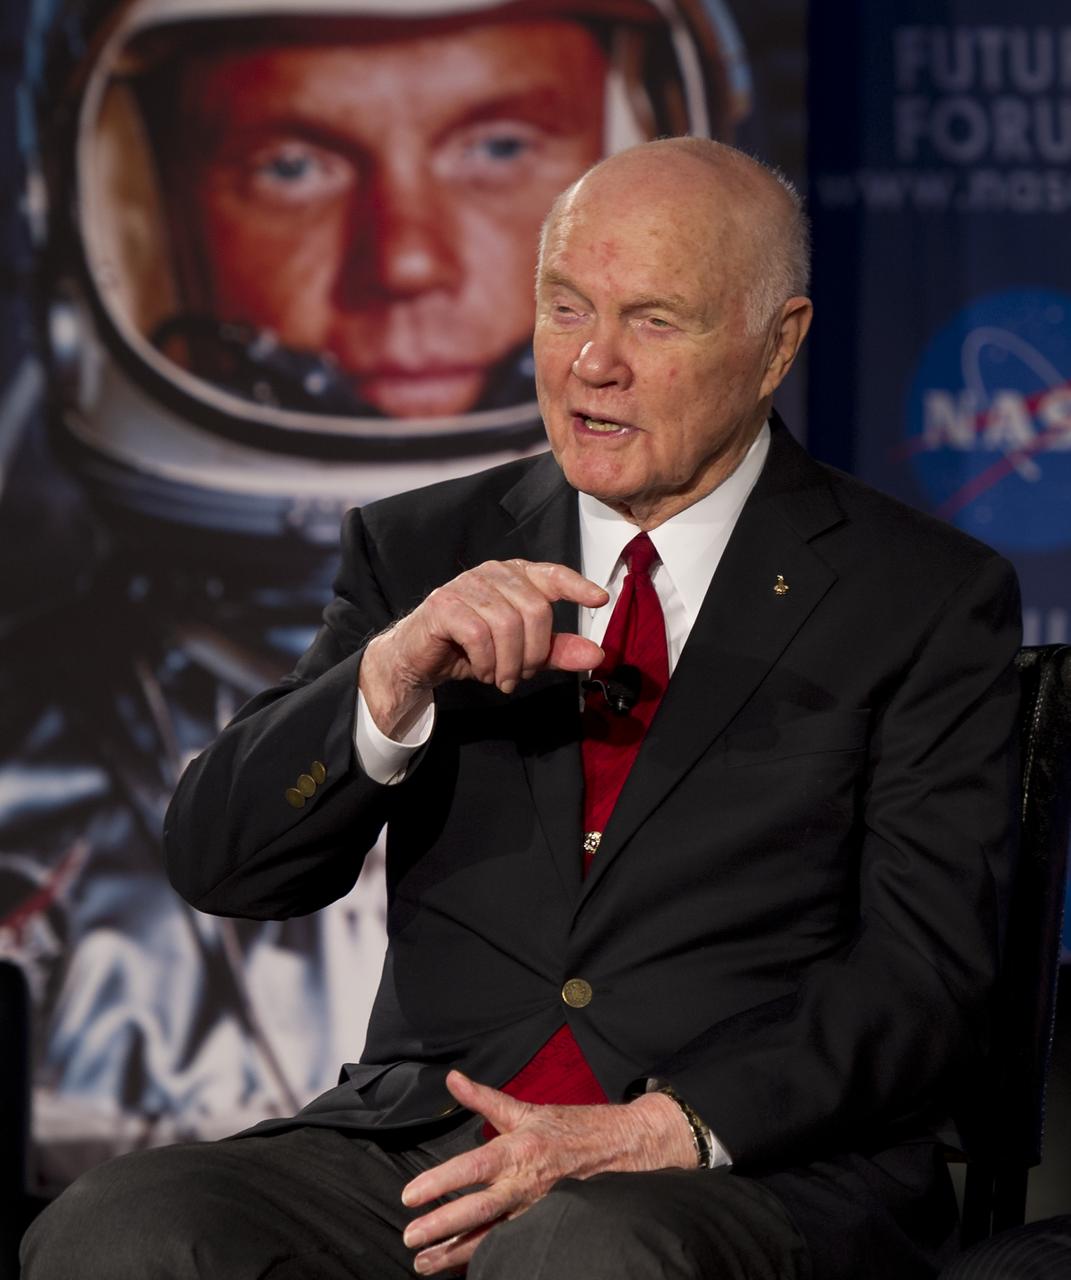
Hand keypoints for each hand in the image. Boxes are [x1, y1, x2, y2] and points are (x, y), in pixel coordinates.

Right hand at [359, 560, 607, 737]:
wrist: (420, 658)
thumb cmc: (471, 649)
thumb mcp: (522, 653)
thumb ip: (557, 650)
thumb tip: (597, 654)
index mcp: (515, 577)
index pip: (552, 574)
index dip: (577, 586)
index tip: (600, 599)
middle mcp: (493, 573)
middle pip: (535, 610)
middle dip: (534, 653)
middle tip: (521, 675)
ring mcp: (466, 584)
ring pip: (508, 625)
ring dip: (509, 663)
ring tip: (501, 677)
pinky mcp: (444, 603)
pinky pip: (480, 634)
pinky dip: (486, 662)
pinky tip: (483, 671)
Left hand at [400, 1069, 695, 1274]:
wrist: (625, 1145)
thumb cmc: (573, 1126)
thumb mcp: (527, 1109)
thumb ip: (485, 1098)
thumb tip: (452, 1078)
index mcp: (519, 1148)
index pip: (472, 1168)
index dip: (440, 1182)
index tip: (410, 1195)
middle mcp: (526, 1182)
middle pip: (478, 1209)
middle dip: (442, 1225)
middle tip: (410, 1237)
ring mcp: (538, 1208)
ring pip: (492, 1236)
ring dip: (457, 1252)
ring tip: (425, 1264)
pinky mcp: (548, 1223)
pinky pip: (513, 1244)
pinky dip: (489, 1257)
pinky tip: (466, 1268)